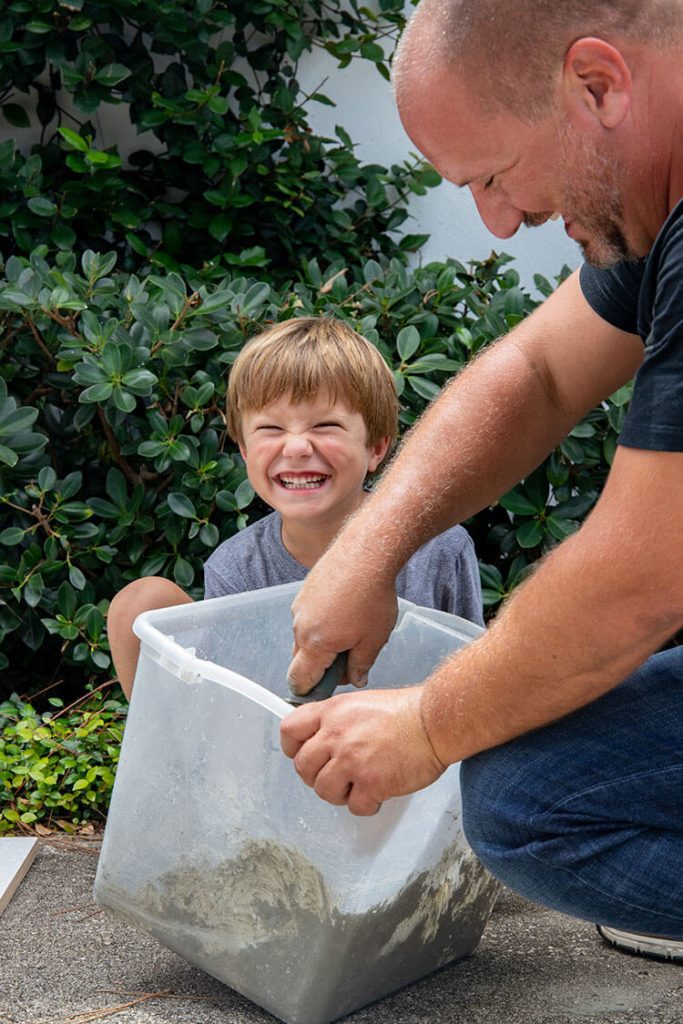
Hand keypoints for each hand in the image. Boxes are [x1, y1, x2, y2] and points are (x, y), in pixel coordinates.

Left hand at [280, 687, 445, 815]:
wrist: (434, 722)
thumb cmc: (405, 713)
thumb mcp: (360, 703)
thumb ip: (336, 721)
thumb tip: (320, 741)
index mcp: (333, 712)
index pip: (290, 730)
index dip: (293, 748)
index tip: (303, 755)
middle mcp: (337, 735)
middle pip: (303, 767)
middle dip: (317, 776)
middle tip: (336, 776)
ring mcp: (352, 760)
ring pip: (323, 791)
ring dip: (340, 793)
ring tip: (358, 784)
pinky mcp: (371, 782)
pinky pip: (354, 806)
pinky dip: (366, 804)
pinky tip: (377, 792)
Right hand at [288, 548, 398, 695]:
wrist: (366, 553)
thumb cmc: (371, 598)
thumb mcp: (373, 640)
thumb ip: (360, 665)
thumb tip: (355, 679)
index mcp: (314, 645)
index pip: (299, 680)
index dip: (311, 691)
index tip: (326, 690)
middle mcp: (300, 626)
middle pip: (300, 660)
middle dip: (320, 666)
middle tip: (348, 659)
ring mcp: (300, 607)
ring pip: (304, 637)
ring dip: (321, 642)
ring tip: (351, 630)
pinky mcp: (305, 591)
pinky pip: (308, 616)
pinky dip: (321, 622)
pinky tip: (345, 612)